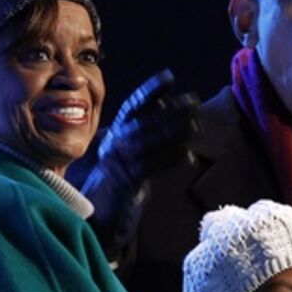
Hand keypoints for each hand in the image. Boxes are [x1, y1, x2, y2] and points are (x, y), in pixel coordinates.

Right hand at [82, 70, 199, 256]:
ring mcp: (116, 163)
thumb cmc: (118, 181)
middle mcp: (114, 144)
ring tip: (196, 124)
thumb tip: (171, 108)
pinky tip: (188, 156)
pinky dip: (169, 160)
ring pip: (147, 142)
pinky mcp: (123, 184)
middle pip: (144, 122)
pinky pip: (149, 168)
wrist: (95, 215)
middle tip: (193, 101)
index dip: (151, 90)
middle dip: (169, 110)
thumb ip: (147, 132)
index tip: (169, 76)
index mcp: (117, 133)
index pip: (134, 106)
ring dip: (173, 132)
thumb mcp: (131, 152)